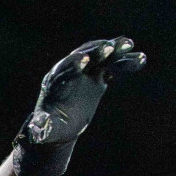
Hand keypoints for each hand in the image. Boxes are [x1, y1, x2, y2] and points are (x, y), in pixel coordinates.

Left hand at [13, 37, 145, 175]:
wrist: (60, 127)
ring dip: (115, 50)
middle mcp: (71, 72)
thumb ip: (41, 128)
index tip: (84, 59)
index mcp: (56, 81)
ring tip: (130, 45)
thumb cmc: (50, 129)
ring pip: (102, 58)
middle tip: (111, 46)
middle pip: (85, 56)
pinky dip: (125, 63)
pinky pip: (113, 67)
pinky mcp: (98, 77)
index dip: (73, 64)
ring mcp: (86, 73)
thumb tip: (35, 130)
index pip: (64, 69)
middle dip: (96, 51)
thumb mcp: (45, 130)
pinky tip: (141, 59)